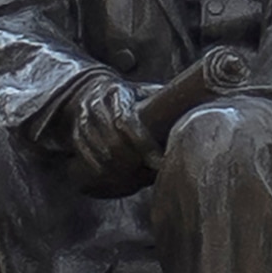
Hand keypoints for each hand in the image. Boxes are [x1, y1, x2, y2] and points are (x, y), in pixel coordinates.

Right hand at [67, 77, 154, 195]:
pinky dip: (101, 171)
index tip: (160, 162)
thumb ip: (165, 101)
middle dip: (133, 164)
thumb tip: (195, 108)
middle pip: (112, 143)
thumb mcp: (145, 93)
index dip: (143, 145)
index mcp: (116, 92)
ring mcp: (83, 120)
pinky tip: (118, 178)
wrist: (92, 92)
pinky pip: (86, 158)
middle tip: (149, 175)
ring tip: (138, 180)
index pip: (126, 122)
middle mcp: (95, 104)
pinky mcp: (76, 134)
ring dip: (119, 171)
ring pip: (99, 153)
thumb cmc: (129, 97)